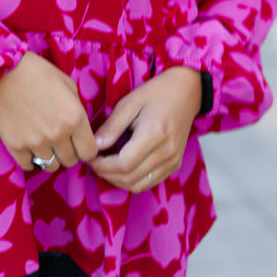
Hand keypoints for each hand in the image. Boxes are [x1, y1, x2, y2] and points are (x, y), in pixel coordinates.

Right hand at [0, 51, 97, 171]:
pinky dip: (30, 158)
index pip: (90, 152)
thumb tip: (81, 130)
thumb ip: (78, 109)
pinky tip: (29, 143)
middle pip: (71, 161)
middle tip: (59, 139)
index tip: (79, 143)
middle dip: (68, 152)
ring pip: (51, 166)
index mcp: (75, 117)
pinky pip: (29, 165)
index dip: (86, 148)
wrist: (2, 71)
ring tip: (43, 141)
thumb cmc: (37, 72)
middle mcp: (58, 134)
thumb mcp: (67, 84)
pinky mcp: (15, 146)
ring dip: (50, 156)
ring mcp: (36, 142)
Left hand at [90, 67, 201, 192]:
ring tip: (105, 166)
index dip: (103, 166)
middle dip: (107, 175)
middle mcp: (167, 152)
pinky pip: (150, 182)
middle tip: (94, 163)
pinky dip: (132, 180)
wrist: (186, 92)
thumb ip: (112, 126)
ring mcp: (173, 161)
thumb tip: (95, 146)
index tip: (90, 157)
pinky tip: (121, 168)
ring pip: (140, 185)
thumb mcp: (130, 102)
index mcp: (155, 134)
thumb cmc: (156, 93)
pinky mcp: (174, 165)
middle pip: (131, 178)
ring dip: (118, 181)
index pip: (125, 164)